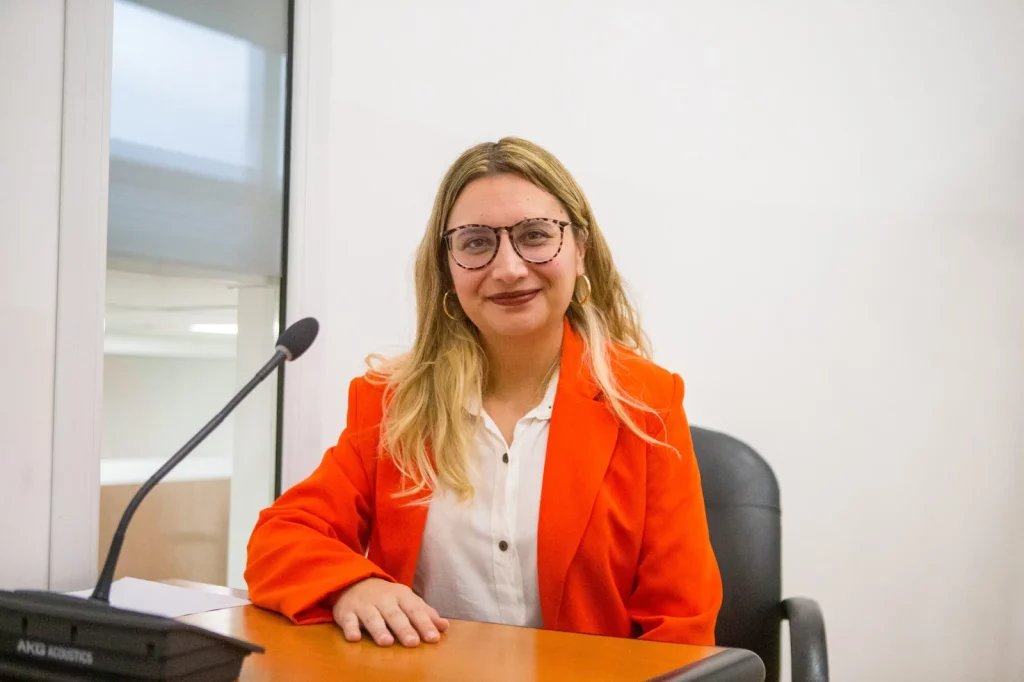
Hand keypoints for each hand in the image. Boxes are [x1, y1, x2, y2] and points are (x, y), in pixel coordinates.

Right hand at [332, 578, 448, 646]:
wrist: (353, 580)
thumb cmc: (385, 596)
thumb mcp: (406, 599)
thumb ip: (424, 613)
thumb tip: (444, 626)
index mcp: (401, 596)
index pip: (415, 610)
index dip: (425, 624)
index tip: (434, 638)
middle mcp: (383, 600)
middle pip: (395, 615)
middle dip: (404, 628)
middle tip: (413, 642)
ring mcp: (364, 605)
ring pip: (372, 618)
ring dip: (379, 629)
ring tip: (387, 642)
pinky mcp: (346, 612)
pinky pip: (348, 621)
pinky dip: (350, 628)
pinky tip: (354, 638)